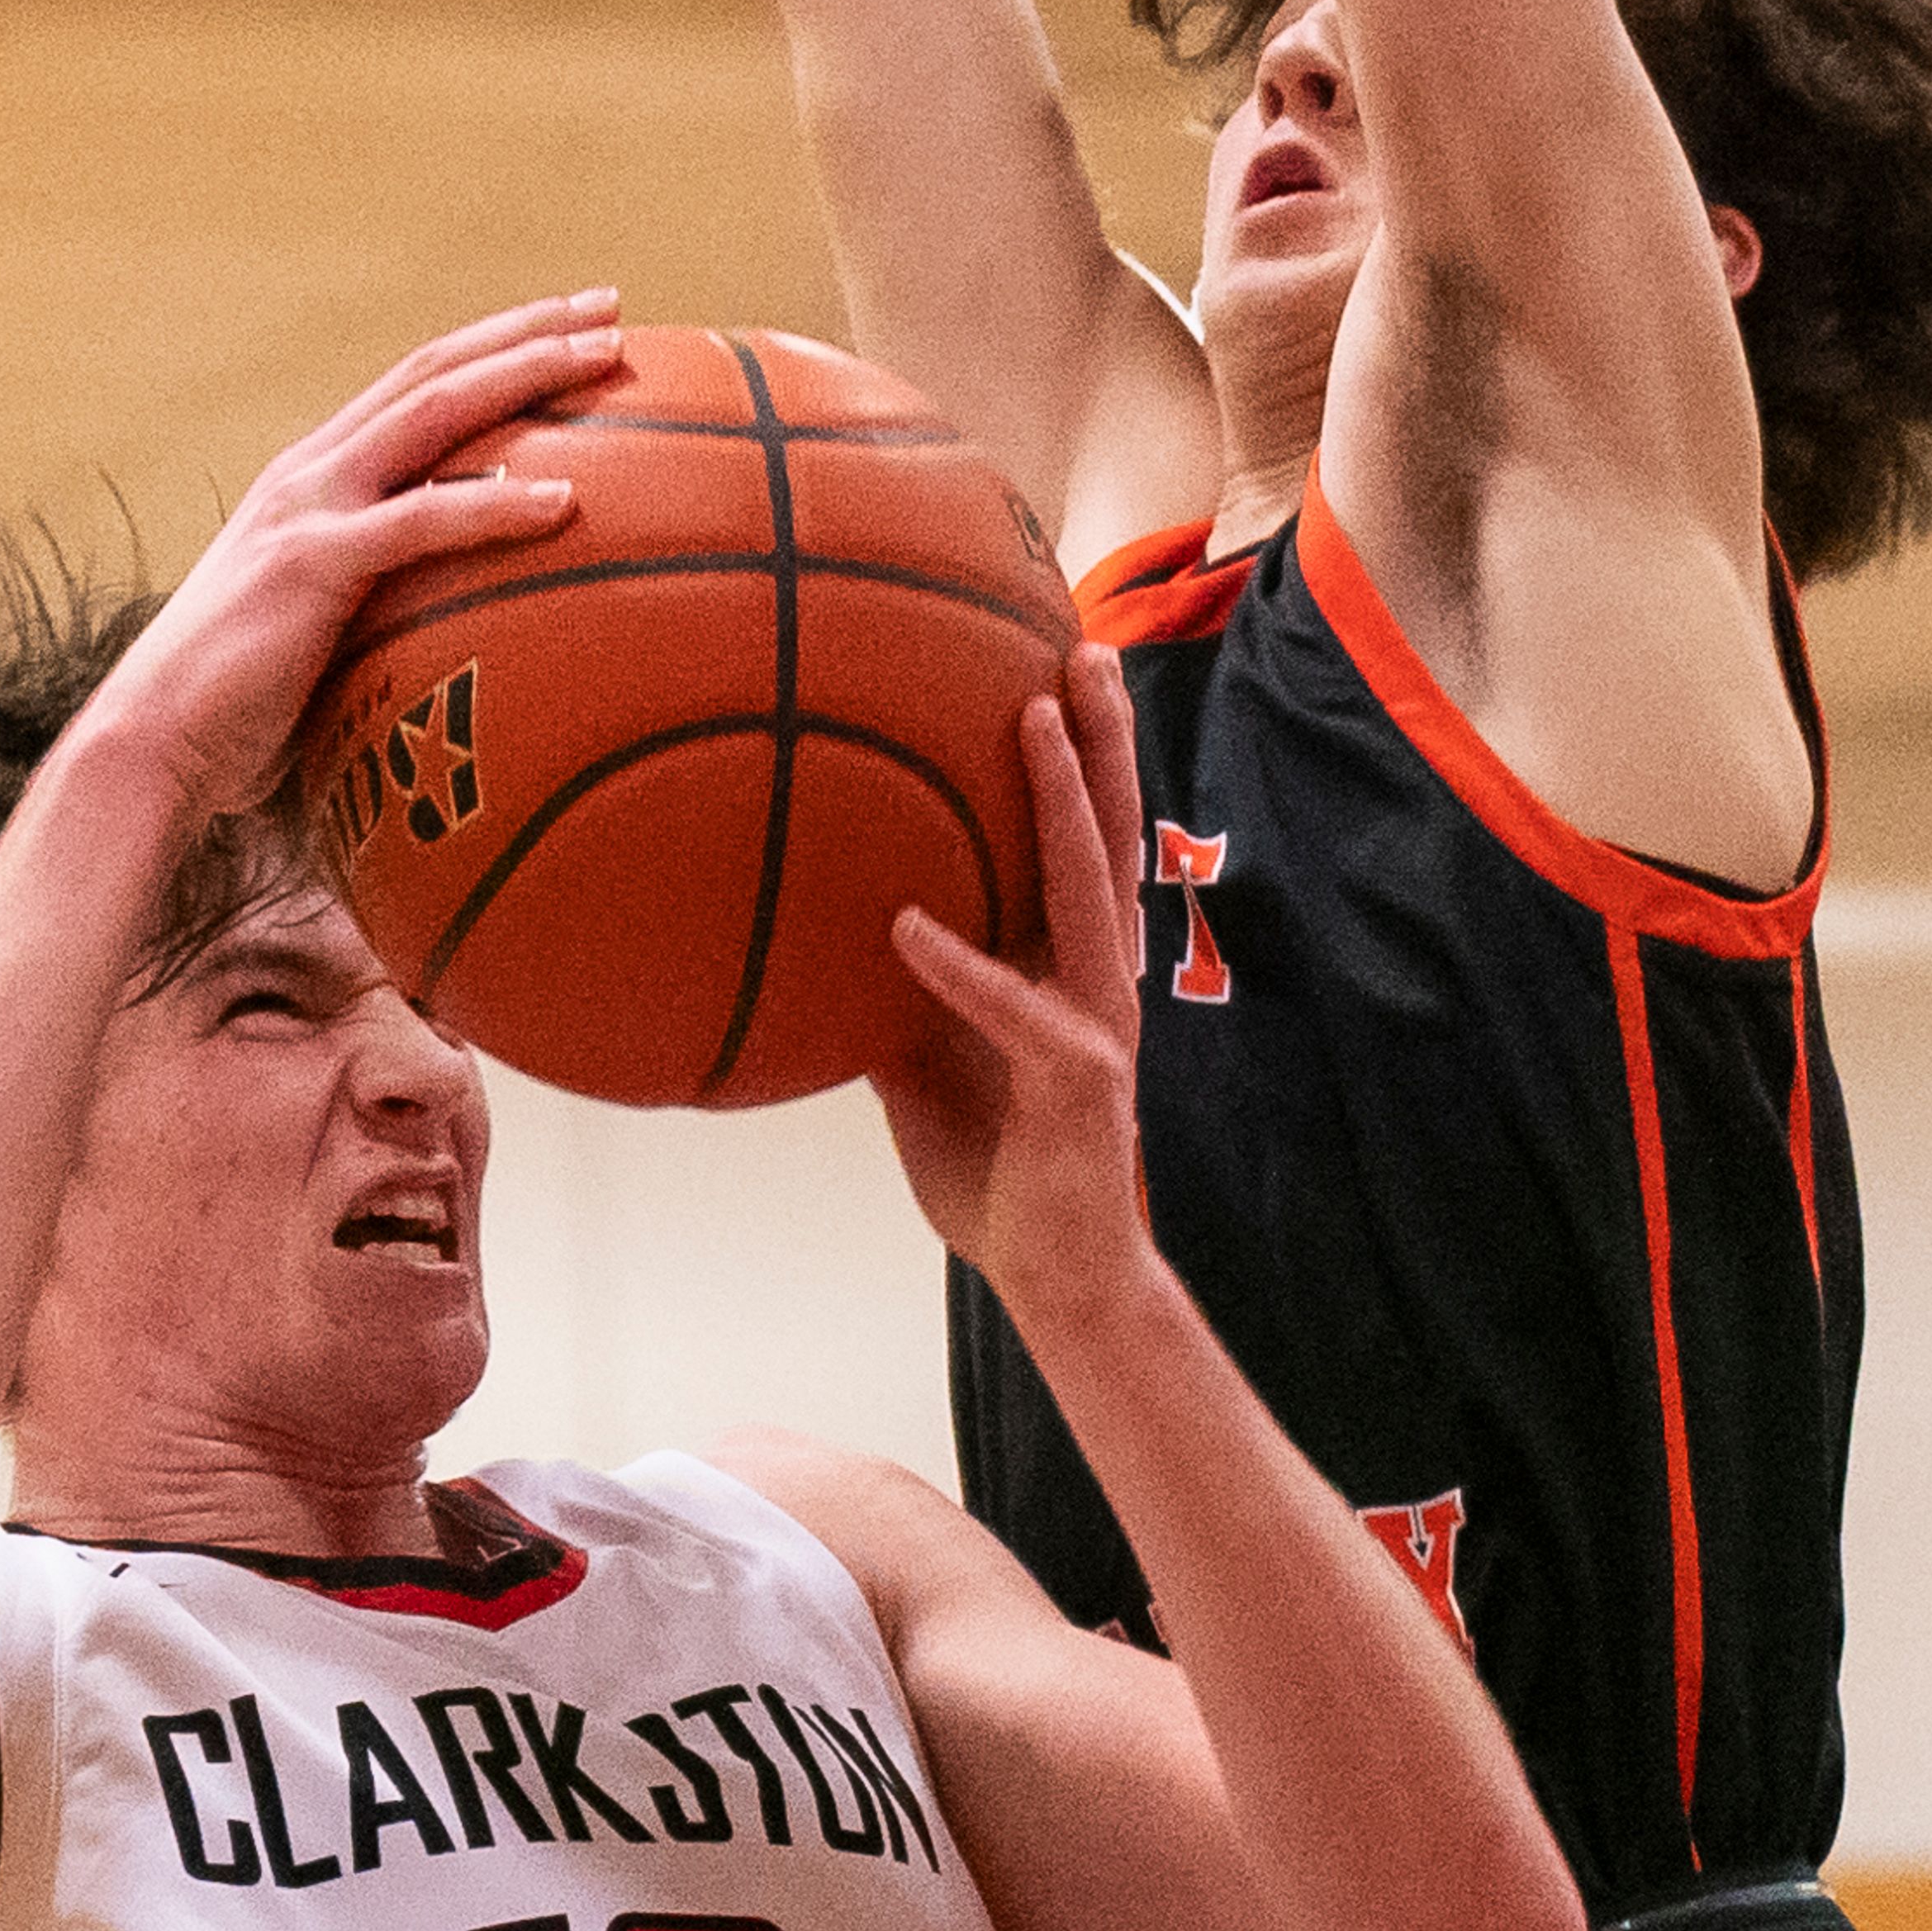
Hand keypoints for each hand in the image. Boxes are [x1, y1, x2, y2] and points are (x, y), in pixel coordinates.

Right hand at [75, 295, 619, 830]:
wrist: (152, 744)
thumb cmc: (242, 710)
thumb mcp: (323, 630)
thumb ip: (384, 604)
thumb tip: (471, 631)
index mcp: (314, 478)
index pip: (417, 385)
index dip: (494, 345)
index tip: (573, 325)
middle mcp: (311, 471)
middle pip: (435, 370)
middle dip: (526, 330)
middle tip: (611, 306)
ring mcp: (309, 508)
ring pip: (434, 412)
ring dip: (526, 375)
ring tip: (607, 357)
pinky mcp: (312, 562)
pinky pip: (422, 522)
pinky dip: (495, 504)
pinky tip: (565, 502)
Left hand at [876, 646, 1149, 1327]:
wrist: (1060, 1283)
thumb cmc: (998, 1174)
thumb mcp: (924, 1067)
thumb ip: (893, 998)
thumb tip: (822, 936)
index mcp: (1071, 969)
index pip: (1083, 842)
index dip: (1082, 759)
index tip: (1060, 667)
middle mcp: (1097, 980)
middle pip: (1109, 835)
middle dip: (1104, 740)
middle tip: (1087, 647)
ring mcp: (1098, 1026)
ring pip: (1088, 891)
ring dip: (1063, 805)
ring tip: (1036, 720)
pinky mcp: (1077, 1081)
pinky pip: (1015, 1012)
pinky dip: (963, 969)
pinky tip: (908, 927)